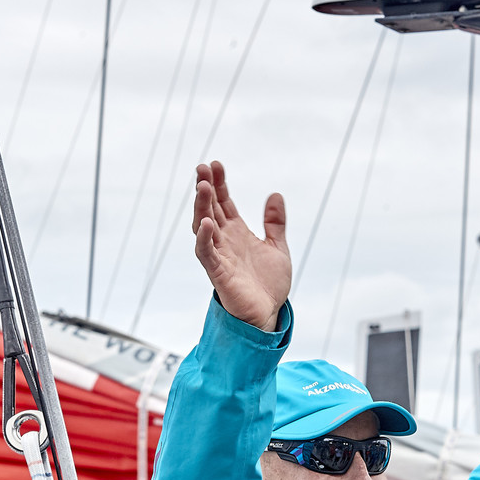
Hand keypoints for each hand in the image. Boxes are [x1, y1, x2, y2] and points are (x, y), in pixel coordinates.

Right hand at [192, 161, 289, 331]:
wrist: (269, 315)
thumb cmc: (269, 285)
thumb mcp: (278, 248)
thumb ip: (275, 223)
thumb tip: (275, 195)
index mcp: (237, 233)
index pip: (223, 202)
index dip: (219, 184)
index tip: (216, 164)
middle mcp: (224, 241)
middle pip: (210, 209)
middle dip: (205, 188)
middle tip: (202, 167)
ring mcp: (219, 256)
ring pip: (204, 227)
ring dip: (201, 207)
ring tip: (202, 186)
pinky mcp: (218, 273)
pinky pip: (206, 254)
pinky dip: (204, 238)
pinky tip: (207, 222)